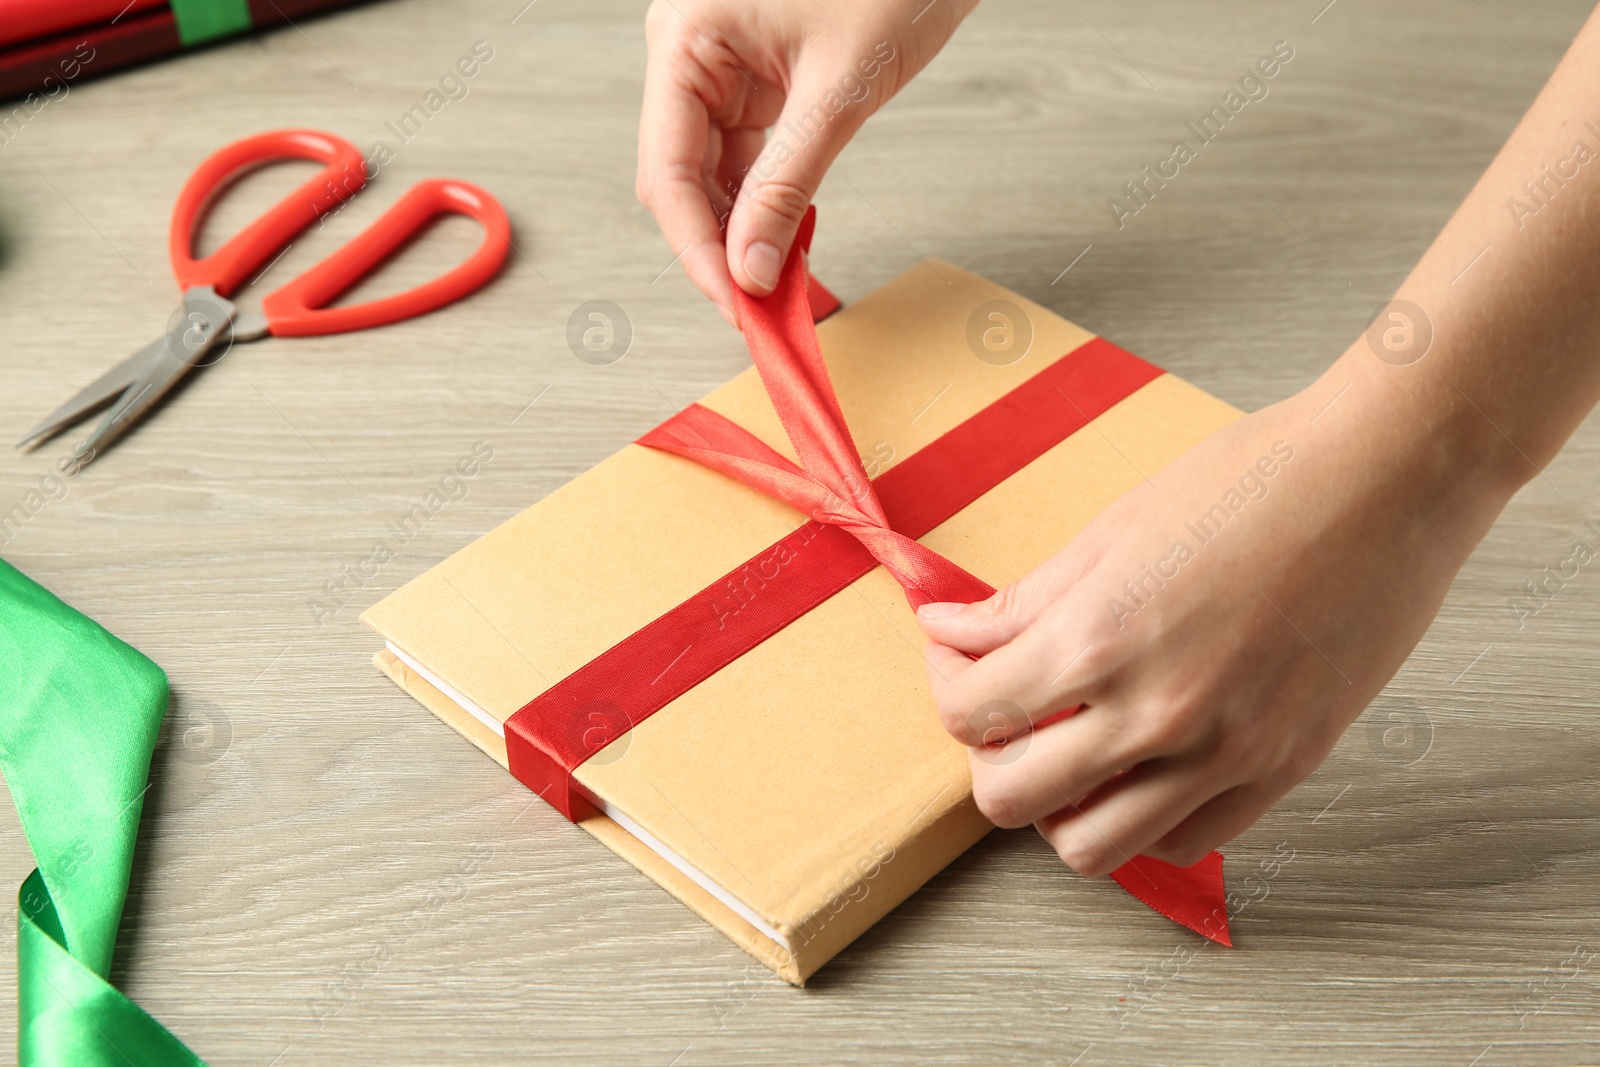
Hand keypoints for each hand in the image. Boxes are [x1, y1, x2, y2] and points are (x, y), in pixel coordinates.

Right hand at [637, 0, 975, 324]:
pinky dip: (768, 203)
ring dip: (744, 232)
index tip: (736, 305)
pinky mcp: (757, 80)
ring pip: (711, 176)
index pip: (667, 170)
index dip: (698, 249)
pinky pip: (746, 158)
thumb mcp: (839, 89)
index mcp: (686, 38)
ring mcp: (721, 67)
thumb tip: (754, 267)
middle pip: (680, 179)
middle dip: (720, 248)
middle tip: (759, 311)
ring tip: (780, 286)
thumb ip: (789, 184)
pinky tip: (790, 242)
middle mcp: (690, 52)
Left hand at [915, 362, 1514, 875]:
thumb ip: (1026, 599)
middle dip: (988, 755)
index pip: (972, 713)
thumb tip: (951, 630)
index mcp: (1100, 638)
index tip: (959, 659)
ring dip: (1060, 807)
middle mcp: (1154, 712)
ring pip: (1092, 847)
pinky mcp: (1281, 769)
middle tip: (1006, 711)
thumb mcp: (1115, 528)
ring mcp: (1223, 753)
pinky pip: (1186, 842)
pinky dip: (1144, 819)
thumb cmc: (1256, 482)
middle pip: (1008, 799)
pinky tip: (1144, 765)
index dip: (947, 685)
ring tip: (1072, 749)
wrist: (1385, 481)